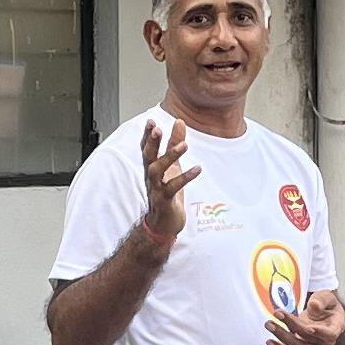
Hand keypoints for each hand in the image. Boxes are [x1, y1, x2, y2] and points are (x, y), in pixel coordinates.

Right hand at [131, 114, 195, 257]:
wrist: (163, 224)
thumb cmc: (167, 192)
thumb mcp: (172, 165)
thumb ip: (174, 143)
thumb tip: (179, 122)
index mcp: (152, 167)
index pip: (146, 148)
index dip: (147, 135)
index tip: (151, 121)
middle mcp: (151, 177)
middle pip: (148, 157)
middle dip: (152, 143)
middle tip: (158, 129)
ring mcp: (156, 189)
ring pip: (157, 170)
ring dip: (169, 157)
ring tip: (184, 145)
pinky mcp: (165, 200)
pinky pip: (173, 188)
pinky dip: (185, 177)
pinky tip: (197, 168)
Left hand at [267, 284, 344, 344]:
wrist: (325, 317)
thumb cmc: (328, 308)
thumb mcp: (328, 298)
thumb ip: (322, 300)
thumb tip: (314, 304)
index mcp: (334, 329)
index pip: (329, 334)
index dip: (320, 332)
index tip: (309, 327)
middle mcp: (324, 343)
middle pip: (306, 339)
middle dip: (291, 326)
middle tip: (278, 313)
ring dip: (281, 337)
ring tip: (270, 325)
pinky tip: (270, 342)